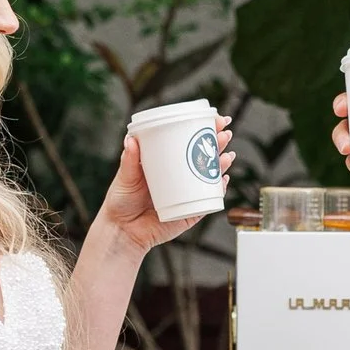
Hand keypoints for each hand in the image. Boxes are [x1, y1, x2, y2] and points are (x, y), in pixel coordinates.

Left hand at [95, 117, 236, 253]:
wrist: (123, 231)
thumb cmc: (122, 201)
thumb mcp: (125, 177)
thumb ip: (129, 160)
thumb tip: (130, 139)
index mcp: (166, 162)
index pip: (188, 140)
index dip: (204, 128)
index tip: (216, 119)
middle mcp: (179, 175)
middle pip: (205, 155)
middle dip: (218, 143)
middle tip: (225, 134)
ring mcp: (187, 193)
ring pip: (210, 176)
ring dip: (222, 164)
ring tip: (227, 155)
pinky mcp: (190, 212)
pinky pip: (208, 201)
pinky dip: (218, 190)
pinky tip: (223, 180)